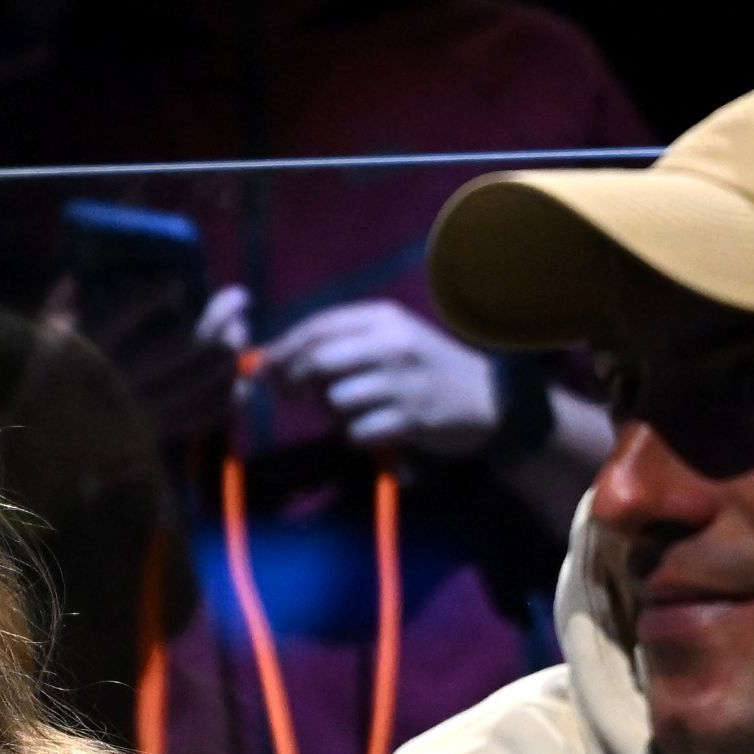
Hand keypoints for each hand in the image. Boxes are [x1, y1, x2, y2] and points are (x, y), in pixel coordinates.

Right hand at [54, 277, 251, 444]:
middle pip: (187, 345)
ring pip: (205, 378)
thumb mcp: (40, 341)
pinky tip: (238, 378)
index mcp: (85, 350)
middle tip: (238, 299)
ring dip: (231, 349)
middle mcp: (117, 380)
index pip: (129, 311)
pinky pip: (203, 413)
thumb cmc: (39, 385)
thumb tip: (81, 274)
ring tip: (240, 332)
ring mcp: (138, 411)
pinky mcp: (152, 434)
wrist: (35, 449)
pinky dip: (228, 395)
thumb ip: (61, 305)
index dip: (159, 293)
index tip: (175, 283)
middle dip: (222, 316)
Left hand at [265, 299, 497, 457]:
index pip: (316, 327)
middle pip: (317, 360)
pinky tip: (373, 430)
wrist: (489, 398)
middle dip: (293, 382)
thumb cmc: (426, 368)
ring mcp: (402, 380)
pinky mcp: (411, 417)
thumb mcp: (388, 340)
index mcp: (382, 318)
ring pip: (334, 399)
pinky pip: (357, 431)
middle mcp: (391, 343)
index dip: (282, 349)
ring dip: (331, 413)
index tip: (264, 368)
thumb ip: (339, 343)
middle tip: (289, 396)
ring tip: (351, 413)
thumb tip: (275, 359)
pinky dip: (355, 436)